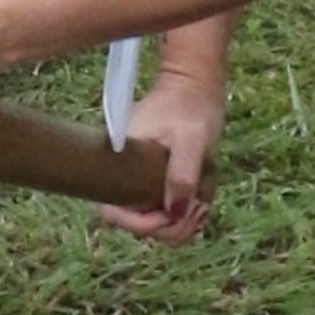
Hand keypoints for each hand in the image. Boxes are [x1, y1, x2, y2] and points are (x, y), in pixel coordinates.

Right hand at [95, 62, 224, 245]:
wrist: (193, 87)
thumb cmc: (187, 108)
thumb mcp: (189, 139)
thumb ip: (181, 174)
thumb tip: (174, 212)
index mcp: (119, 166)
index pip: (113, 213)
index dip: (140, 223)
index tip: (168, 212)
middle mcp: (125, 179)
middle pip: (137, 225)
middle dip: (168, 227)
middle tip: (196, 208)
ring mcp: (141, 183)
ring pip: (154, 225)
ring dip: (180, 225)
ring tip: (200, 204)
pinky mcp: (155, 184)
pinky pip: (166, 215)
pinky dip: (185, 218)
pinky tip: (200, 203)